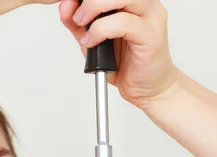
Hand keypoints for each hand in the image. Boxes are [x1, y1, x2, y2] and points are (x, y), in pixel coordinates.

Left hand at [59, 0, 178, 108]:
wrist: (147, 88)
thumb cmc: (126, 63)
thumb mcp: (92, 38)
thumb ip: (78, 22)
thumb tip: (66, 6)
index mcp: (132, 1)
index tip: (70, 4)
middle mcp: (144, 5)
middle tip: (77, 15)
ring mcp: (150, 18)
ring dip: (95, 8)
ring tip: (83, 25)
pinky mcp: (151, 36)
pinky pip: (124, 23)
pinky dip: (101, 30)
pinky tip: (92, 41)